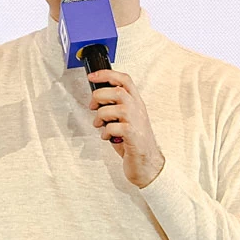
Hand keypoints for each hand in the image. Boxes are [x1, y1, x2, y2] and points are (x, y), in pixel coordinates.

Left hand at [86, 68, 164, 187]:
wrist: (147, 164)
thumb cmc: (134, 142)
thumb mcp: (125, 119)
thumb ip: (115, 107)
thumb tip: (96, 98)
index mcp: (136, 103)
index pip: (125, 80)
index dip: (107, 74)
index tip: (92, 76)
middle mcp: (138, 110)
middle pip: (117, 91)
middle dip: (99, 96)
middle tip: (93, 106)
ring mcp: (137, 122)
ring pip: (114, 108)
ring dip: (101, 116)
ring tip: (99, 125)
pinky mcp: (133, 135)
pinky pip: (113, 127)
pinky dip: (105, 132)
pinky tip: (108, 137)